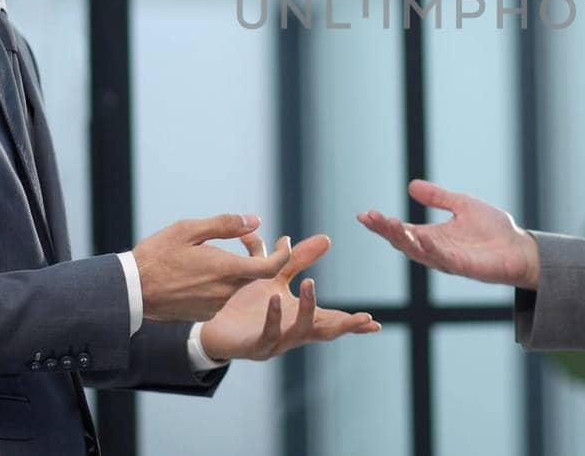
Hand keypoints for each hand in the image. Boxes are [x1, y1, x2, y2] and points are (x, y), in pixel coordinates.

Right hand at [133, 214, 291, 322]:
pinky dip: (216, 284)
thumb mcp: (189, 229)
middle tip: (243, 237)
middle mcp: (224, 291)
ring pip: (234, 285)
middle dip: (252, 256)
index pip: (270, 267)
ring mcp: (214, 306)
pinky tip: (195, 274)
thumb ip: (226, 225)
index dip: (283, 254)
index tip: (284, 242)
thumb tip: (255, 221)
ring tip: (206, 255)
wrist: (131, 292)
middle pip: (252, 274)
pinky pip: (219, 297)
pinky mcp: (203, 316)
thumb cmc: (157, 255)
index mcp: (226, 269)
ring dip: (230, 270)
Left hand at [200, 234, 380, 360]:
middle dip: (342, 323)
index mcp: (299, 317)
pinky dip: (274, 317)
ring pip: (299, 331)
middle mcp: (292, 332)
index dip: (352, 322)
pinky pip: (268, 334)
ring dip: (307, 308)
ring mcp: (276, 342)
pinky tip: (275, 299)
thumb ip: (296, 259)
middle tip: (360, 314)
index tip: (374, 321)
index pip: (331, 320)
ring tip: (309, 283)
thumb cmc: (245, 302)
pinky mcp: (254, 347)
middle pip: (324, 331)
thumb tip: (326, 238)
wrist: (209, 323)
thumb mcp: (275, 276)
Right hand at [357, 179, 540, 289]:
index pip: (401, 231)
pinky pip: (443, 259)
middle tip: (371, 217)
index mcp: (433, 236)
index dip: (382, 224)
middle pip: (403, 242)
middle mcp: (436, 250)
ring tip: (388, 224)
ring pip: (418, 252)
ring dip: (402, 239)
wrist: (520, 247)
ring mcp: (448, 260)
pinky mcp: (465, 267)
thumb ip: (438, 197)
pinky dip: (431, 249)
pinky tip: (420, 238)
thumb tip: (411, 186)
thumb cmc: (494, 230)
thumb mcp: (462, 205)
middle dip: (386, 230)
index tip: (364, 214)